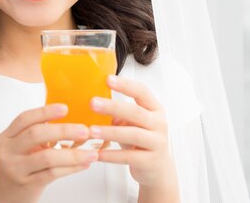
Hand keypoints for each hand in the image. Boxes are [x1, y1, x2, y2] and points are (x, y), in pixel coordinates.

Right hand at [0, 104, 97, 202]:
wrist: (3, 195)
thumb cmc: (17, 167)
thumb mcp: (19, 147)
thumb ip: (36, 134)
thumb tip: (69, 120)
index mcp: (7, 137)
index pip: (25, 119)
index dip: (45, 112)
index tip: (64, 108)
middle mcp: (9, 151)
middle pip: (36, 134)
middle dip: (63, 130)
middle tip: (84, 130)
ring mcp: (17, 168)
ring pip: (47, 157)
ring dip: (72, 154)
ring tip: (90, 153)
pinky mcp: (27, 184)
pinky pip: (52, 174)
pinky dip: (71, 168)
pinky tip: (83, 164)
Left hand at [89, 75, 177, 190]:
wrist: (157, 169)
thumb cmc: (140, 141)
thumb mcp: (131, 123)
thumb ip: (118, 113)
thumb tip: (95, 103)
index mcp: (154, 109)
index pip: (142, 91)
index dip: (125, 85)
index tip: (107, 79)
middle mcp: (159, 123)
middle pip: (136, 112)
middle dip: (113, 107)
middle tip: (92, 103)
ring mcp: (157, 142)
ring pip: (133, 135)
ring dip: (110, 132)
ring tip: (91, 131)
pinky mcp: (151, 161)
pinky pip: (129, 157)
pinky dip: (112, 155)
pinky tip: (98, 154)